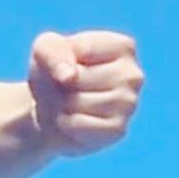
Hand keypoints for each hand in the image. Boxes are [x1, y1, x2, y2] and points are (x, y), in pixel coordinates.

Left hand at [27, 30, 144, 156]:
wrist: (48, 108)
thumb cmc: (52, 71)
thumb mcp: (45, 48)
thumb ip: (53, 50)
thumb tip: (69, 76)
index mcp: (123, 47)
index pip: (82, 49)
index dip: (62, 57)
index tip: (66, 62)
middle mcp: (133, 75)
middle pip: (80, 77)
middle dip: (61, 83)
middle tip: (63, 86)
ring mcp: (129, 105)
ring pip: (79, 102)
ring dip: (62, 103)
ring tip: (68, 101)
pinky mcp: (118, 130)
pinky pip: (80, 125)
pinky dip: (66, 123)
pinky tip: (72, 119)